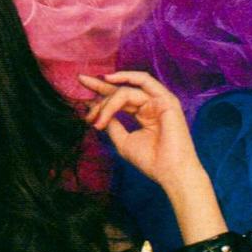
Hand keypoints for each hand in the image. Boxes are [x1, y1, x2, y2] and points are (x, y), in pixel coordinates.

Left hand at [81, 70, 207, 200]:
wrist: (170, 172)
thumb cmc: (151, 161)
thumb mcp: (124, 141)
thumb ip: (113, 124)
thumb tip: (100, 112)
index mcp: (144, 114)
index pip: (120, 99)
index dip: (101, 94)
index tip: (82, 92)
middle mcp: (152, 104)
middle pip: (122, 89)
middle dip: (100, 85)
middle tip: (81, 80)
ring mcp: (160, 101)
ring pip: (127, 91)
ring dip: (108, 100)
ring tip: (96, 114)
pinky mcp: (166, 100)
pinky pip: (142, 83)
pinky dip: (126, 78)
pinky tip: (109, 80)